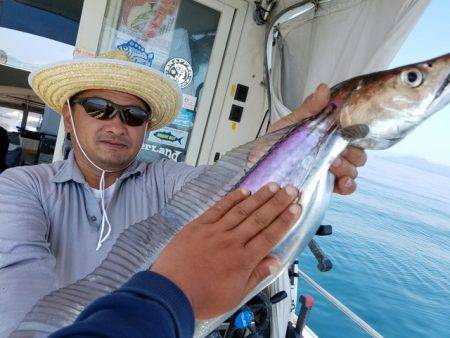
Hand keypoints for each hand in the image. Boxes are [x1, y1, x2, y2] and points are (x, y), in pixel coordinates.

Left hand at [151, 183, 300, 318]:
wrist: (170, 292)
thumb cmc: (202, 297)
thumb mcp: (234, 295)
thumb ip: (255, 276)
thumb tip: (274, 261)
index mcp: (243, 260)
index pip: (269, 236)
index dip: (284, 220)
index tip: (296, 208)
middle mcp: (231, 242)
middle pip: (259, 218)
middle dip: (277, 203)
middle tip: (291, 189)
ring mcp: (214, 232)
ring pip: (241, 210)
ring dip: (259, 197)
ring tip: (273, 186)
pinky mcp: (199, 226)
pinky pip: (218, 209)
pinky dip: (232, 199)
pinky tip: (244, 191)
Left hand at [268, 83, 366, 194]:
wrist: (258, 165)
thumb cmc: (274, 144)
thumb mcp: (290, 123)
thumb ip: (309, 108)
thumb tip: (323, 89)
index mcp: (328, 135)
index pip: (353, 133)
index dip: (356, 132)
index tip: (349, 131)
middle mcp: (332, 152)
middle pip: (357, 154)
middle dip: (352, 153)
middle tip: (336, 152)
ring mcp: (330, 170)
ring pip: (353, 169)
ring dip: (347, 168)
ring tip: (332, 165)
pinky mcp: (325, 185)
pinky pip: (346, 187)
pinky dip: (348, 185)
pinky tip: (343, 181)